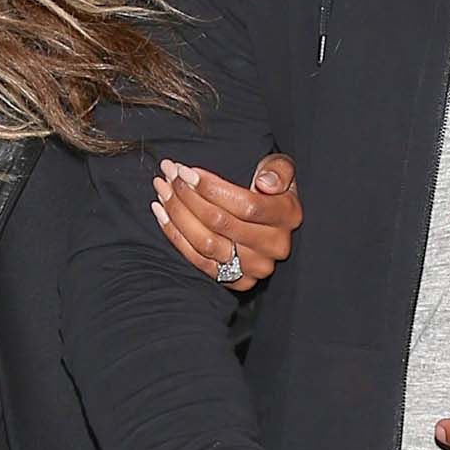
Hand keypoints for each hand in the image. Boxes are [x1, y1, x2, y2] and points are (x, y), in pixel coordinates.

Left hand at [152, 156, 302, 289]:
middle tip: (169, 174)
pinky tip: (161, 212)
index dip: (212, 189)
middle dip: (188, 196)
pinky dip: (175, 235)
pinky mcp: (236, 280)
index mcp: (288, 216)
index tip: (186, 171)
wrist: (271, 220)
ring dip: (177, 214)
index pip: (247, 205)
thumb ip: (278, 169)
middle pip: (221, 223)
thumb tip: (264, 183)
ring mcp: (255, 267)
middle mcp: (275, 246)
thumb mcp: (281, 168)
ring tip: (162, 189)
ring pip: (206, 243)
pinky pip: (198, 260)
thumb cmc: (271, 187)